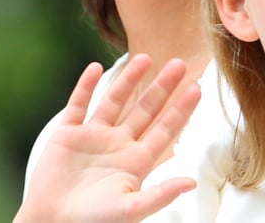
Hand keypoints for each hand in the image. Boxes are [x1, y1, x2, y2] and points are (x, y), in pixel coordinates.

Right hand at [14, 54, 201, 222]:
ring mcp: (92, 137)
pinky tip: (94, 68)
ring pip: (115, 101)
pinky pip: (78, 104)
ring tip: (144, 58)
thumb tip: (191, 183)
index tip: (197, 89)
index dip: (181, 111)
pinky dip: (85, 86)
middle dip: (162, 88)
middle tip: (179, 63)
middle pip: (145, 110)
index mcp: (135, 162)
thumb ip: (160, 195)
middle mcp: (117, 145)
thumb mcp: (131, 210)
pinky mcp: (67, 134)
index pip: (165, 130)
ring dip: (128, 80)